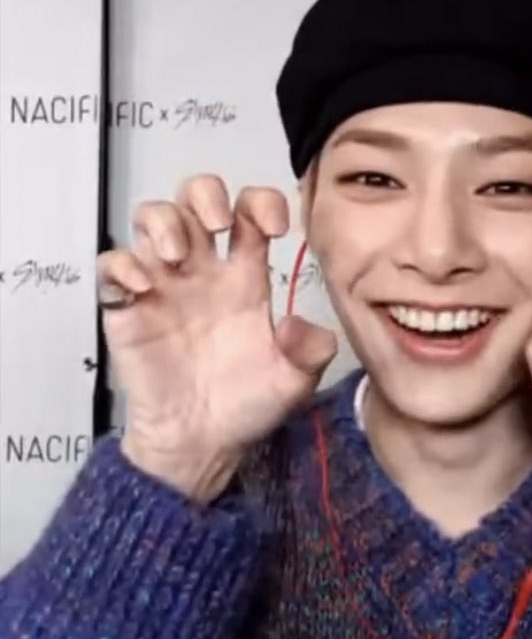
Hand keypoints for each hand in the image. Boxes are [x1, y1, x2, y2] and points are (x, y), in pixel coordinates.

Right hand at [97, 174, 336, 503]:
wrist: (201, 444)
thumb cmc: (246, 407)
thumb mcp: (295, 382)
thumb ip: (311, 351)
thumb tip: (300, 324)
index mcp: (246, 278)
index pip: (251, 213)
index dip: (262, 203)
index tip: (276, 228)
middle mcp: (205, 271)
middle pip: (196, 198)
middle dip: (205, 194)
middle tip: (218, 224)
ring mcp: (165, 286)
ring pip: (153, 218)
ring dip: (164, 222)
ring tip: (179, 257)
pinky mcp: (128, 308)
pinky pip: (113, 266)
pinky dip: (123, 265)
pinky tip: (144, 288)